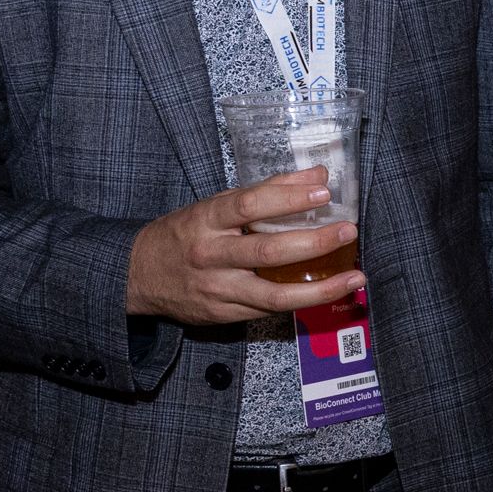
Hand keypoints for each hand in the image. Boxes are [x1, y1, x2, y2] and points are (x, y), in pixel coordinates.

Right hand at [123, 170, 361, 324]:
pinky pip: (270, 310)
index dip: (288, 198)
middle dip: (315, 242)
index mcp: (206, 220)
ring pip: (275, 294)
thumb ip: (264, 191)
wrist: (138, 275)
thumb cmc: (184, 234)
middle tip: (347, 231)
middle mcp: (211, 256)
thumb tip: (315, 176)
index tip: (322, 191)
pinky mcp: (224, 314)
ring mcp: (218, 289)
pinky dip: (303, 301)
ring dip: (321, 288)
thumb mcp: (214, 206)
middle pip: (268, 252)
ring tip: (353, 276)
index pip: (250, 205)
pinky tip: (328, 292)